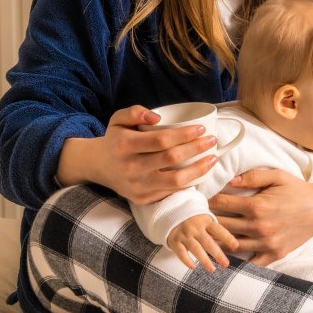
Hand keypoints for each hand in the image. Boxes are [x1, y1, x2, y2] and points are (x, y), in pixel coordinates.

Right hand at [57, 105, 218, 204]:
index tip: (201, 128)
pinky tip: (200, 172)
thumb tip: (156, 117)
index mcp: (124, 146)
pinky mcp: (142, 200)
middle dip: (197, 149)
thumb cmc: (116, 139)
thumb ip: (134, 112)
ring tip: (213, 158)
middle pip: (171, 159)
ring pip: (175, 181)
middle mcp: (130, 168)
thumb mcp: (118, 119)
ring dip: (199, 169)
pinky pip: (171, 192)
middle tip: (212, 140)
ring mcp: (136, 186)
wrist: (98, 166)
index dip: (184, 134)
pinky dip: (189, 183)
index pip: (161, 140)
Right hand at [166, 215, 237, 271]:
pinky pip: (181, 253)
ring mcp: (184, 235)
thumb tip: (232, 242)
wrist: (171, 213)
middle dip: (218, 254)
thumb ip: (216, 229)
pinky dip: (186, 260)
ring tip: (212, 269)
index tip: (235, 246)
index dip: (227, 238)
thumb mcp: (206, 219)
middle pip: (208, 242)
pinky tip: (193, 267)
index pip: (219, 230)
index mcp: (206, 221)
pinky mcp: (174, 241)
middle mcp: (195, 228)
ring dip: (204, 260)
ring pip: (195, 249)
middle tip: (226, 264)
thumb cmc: (195, 219)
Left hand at [208, 168, 312, 265]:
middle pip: (222, 226)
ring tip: (211, 234)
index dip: (209, 200)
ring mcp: (266, 243)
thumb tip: (230, 181)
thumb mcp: (278, 176)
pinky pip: (251, 262)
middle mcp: (259, 227)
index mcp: (257, 206)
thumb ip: (253, 177)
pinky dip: (239, 259)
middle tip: (201, 217)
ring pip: (232, 245)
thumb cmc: (298, 189)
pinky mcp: (274, 254)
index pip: (222, 204)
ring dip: (220, 239)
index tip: (203, 199)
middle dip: (210, 220)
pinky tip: (232, 252)